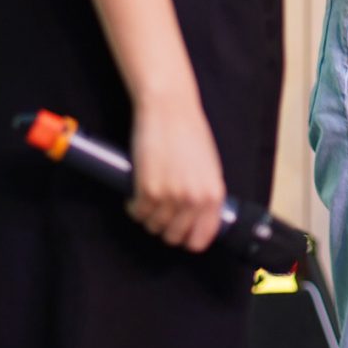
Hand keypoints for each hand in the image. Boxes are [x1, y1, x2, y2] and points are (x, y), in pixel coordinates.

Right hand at [128, 90, 226, 251]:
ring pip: (153, 226)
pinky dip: (134, 206)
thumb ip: (205, 193)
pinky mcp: (148, 190)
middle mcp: (194, 200)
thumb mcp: (208, 166)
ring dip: (148, 216)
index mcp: (214, 195)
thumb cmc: (189, 132)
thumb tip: (198, 216)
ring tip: (148, 198)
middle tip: (159, 213)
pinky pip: (137, 212)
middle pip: (174, 236)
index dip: (188, 239)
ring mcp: (171, 197)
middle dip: (164, 228)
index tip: (180, 233)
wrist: (169, 109)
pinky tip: (136, 194)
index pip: (202, 238)